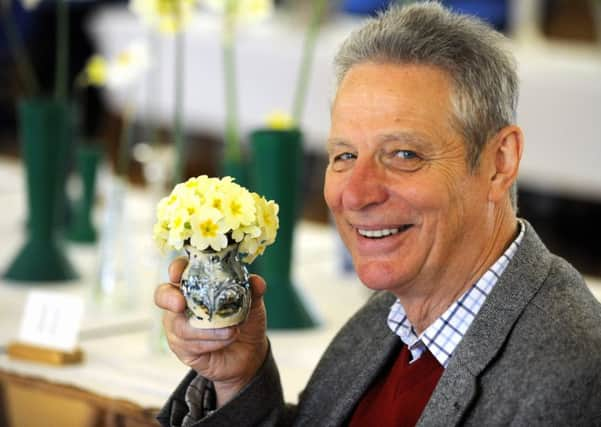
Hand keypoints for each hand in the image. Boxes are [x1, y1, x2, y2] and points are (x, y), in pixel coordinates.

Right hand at [154, 257, 268, 406]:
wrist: (250, 353)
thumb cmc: (245, 320)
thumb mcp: (253, 303)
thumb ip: (253, 290)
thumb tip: (256, 281)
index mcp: (196, 284)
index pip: (179, 269)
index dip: (176, 268)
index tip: (177, 273)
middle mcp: (182, 302)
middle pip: (163, 295)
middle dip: (169, 298)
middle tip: (181, 304)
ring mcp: (179, 326)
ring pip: (180, 325)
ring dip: (207, 329)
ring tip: (232, 330)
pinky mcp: (182, 348)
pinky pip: (189, 345)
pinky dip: (210, 342)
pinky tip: (225, 340)